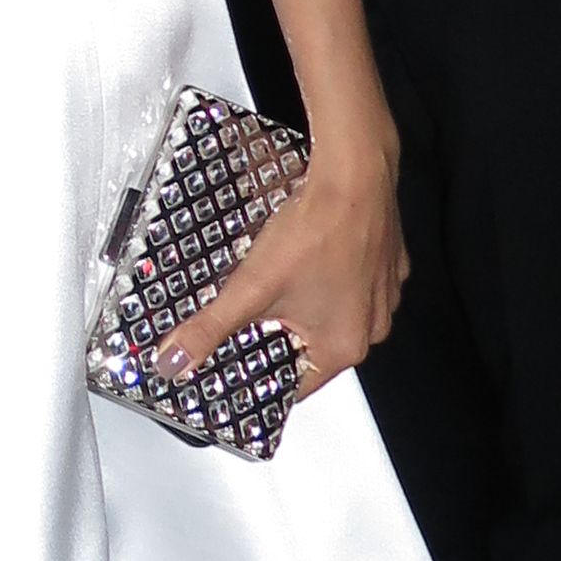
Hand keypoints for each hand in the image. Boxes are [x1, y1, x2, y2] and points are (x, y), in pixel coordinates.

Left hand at [157, 117, 406, 397]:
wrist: (354, 174)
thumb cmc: (317, 230)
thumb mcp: (250, 288)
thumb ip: (209, 328)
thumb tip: (176, 359)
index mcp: (343, 346)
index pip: (294, 386)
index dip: (260, 378)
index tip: (238, 368)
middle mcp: (371, 327)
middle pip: (310, 349)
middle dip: (276, 335)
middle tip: (248, 317)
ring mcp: (381, 295)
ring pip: (329, 314)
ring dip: (300, 305)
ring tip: (273, 284)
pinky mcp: (384, 265)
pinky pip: (348, 284)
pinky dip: (324, 279)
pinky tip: (302, 259)